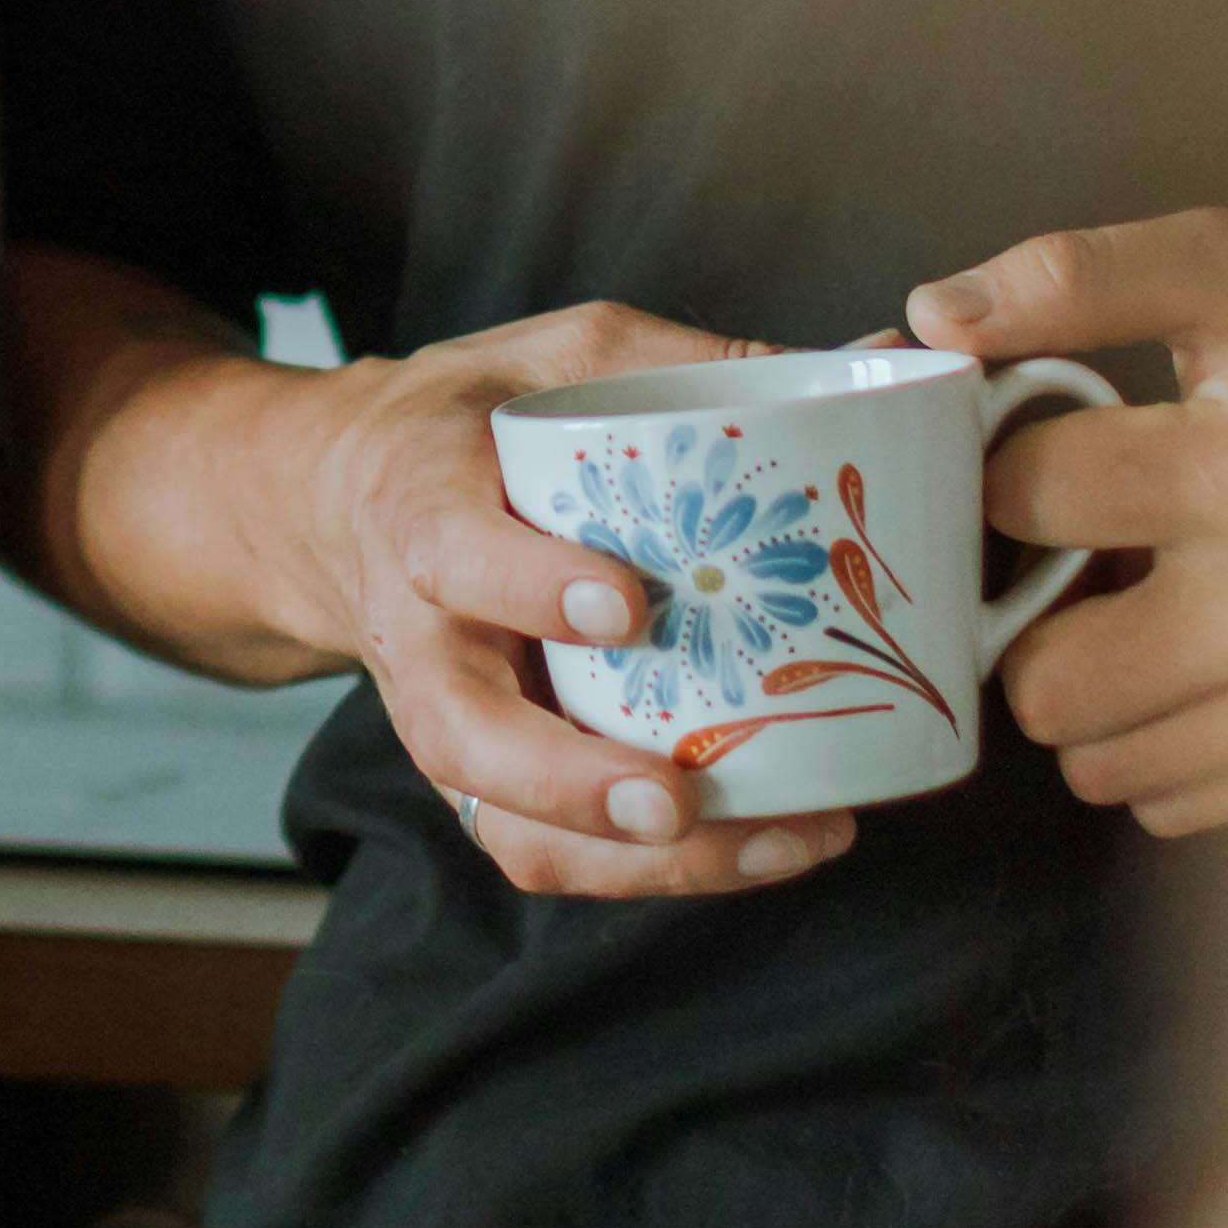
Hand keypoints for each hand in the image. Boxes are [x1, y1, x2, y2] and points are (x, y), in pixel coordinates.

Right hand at [280, 303, 863, 907]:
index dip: (529, 586)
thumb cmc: (474, 420)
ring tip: (768, 840)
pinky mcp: (485, 779)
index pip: (452, 553)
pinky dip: (649, 874)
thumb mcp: (563, 352)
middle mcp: (422, 635)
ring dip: (633, 860)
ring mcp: (447, 722)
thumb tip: (882, 354)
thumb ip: (694, 363)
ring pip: (508, 824)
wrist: (345, 503)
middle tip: (678, 795)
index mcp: (422, 504)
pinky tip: (765, 846)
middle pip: (464, 735)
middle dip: (570, 782)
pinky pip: (548, 851)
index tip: (623, 604)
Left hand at [910, 210, 1227, 839]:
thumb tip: (931, 317)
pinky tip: (1192, 656)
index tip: (1031, 453)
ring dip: (1087, 690)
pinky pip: (1176, 802)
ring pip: (1100, 762)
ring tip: (1133, 606)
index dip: (1000, 469)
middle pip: (1046, 681)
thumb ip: (1073, 277)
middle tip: (1070, 559)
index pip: (1026, 498)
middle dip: (1028, 619)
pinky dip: (1155, 741)